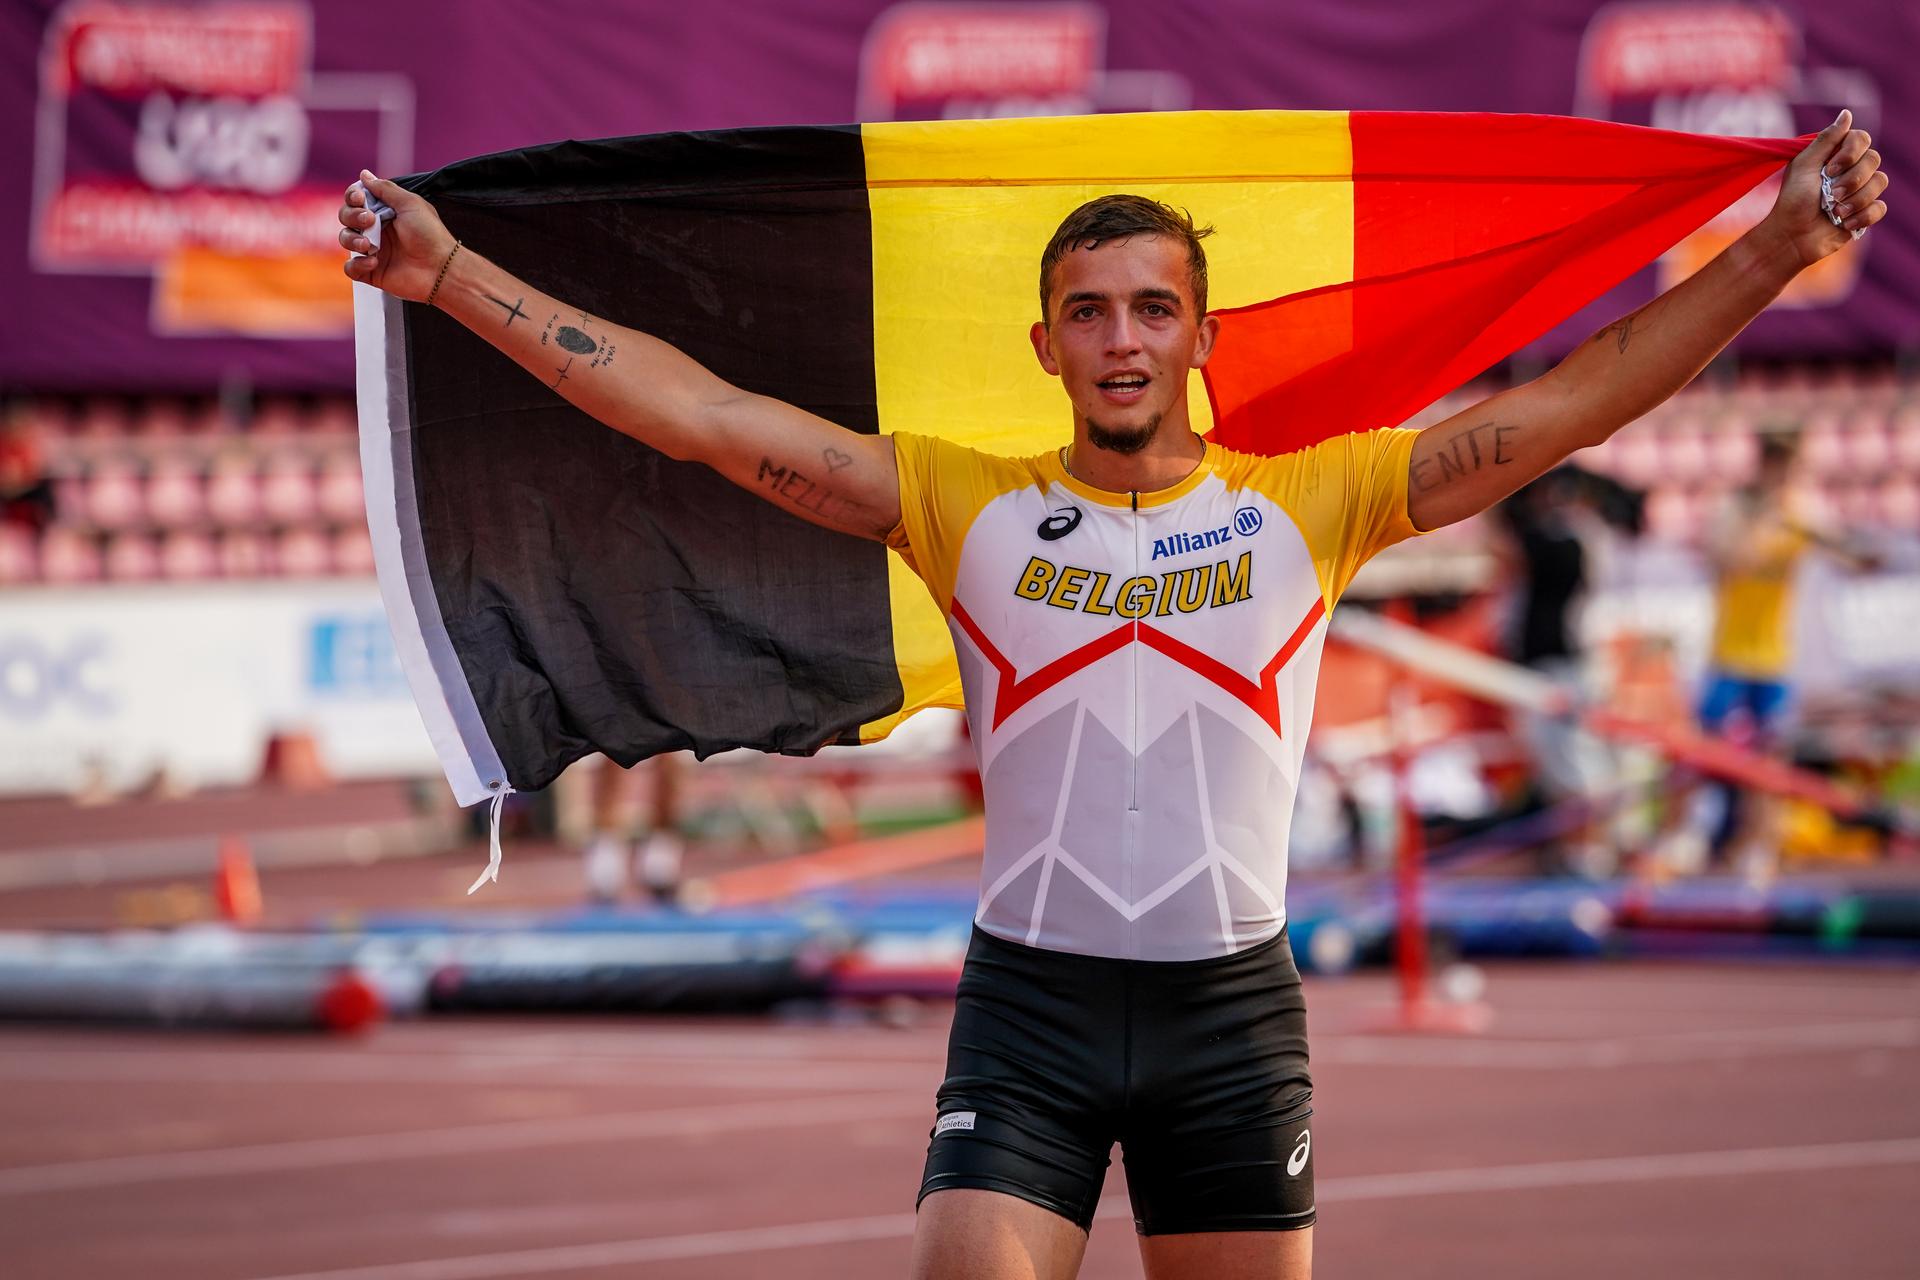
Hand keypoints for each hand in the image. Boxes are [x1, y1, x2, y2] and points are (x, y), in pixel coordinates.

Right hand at [339, 170, 456, 302]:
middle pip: (346, 216)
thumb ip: (386, 189)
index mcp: (385, 211)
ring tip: (369, 245)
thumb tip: (364, 175)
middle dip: (352, 216)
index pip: (356, 200)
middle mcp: (377, 229)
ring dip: (352, 239)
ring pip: (345, 239)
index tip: (360, 199)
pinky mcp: (372, 271)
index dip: (352, 197)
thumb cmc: (431, 235)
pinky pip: (350, 268)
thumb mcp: (410, 204)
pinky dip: (356, 265)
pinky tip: (373, 263)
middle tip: (369, 220)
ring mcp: (373, 250)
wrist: (441, 268)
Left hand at [1759, 110, 1888, 267]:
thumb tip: (1847, 113)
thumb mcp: (1805, 165)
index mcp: (1836, 155)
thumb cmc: (1793, 200)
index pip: (1862, 138)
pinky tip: (1844, 223)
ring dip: (1855, 199)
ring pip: (1880, 182)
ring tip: (1834, 211)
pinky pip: (1880, 208)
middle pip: (1874, 159)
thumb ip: (1826, 139)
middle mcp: (1851, 169)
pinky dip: (1862, 216)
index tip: (1829, 169)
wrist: (1791, 237)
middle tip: (1829, 195)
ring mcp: (1860, 190)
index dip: (1851, 153)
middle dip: (1851, 179)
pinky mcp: (1865, 212)